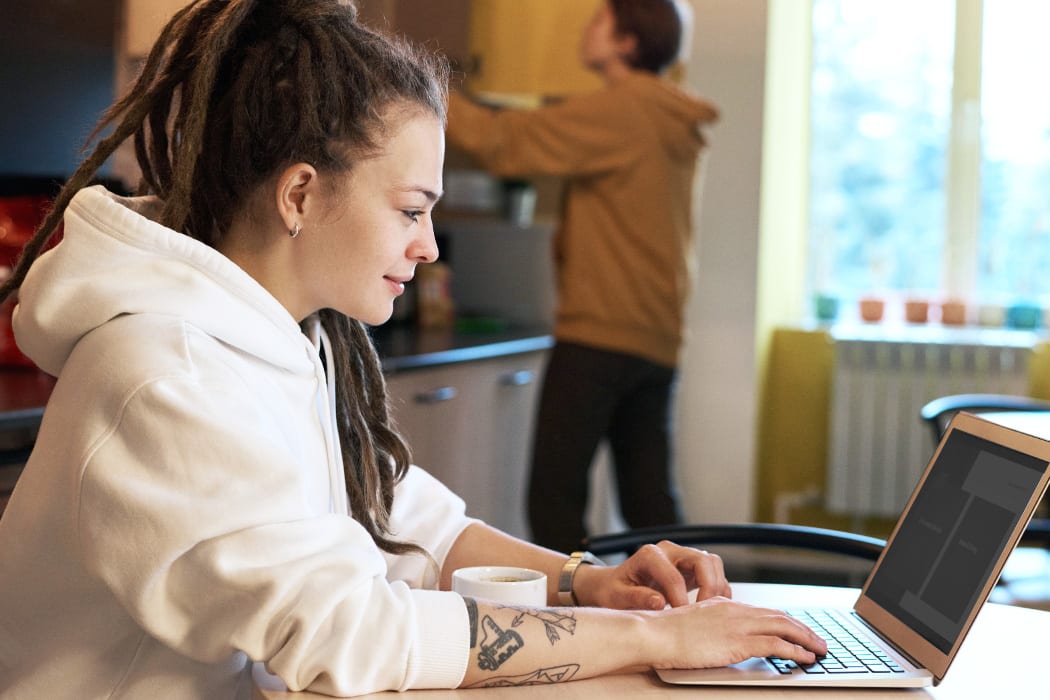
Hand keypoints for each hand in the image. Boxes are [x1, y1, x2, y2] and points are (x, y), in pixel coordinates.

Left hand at [573, 541, 730, 609]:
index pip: (673, 575)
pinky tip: (710, 610)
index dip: (680, 599)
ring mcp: (683, 558)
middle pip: (703, 560)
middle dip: (709, 587)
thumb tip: (659, 603)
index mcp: (650, 555)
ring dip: (717, 588)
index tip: (682, 618)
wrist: (614, 585)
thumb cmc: (614, 590)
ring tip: (709, 613)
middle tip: (705, 614)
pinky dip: (718, 591)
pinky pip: (715, 575)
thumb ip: (636, 598)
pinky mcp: (692, 569)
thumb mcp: (616, 596)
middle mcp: (670, 551)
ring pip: (713, 564)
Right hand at [649, 596, 827, 668]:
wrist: (654, 632)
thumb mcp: (692, 624)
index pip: (763, 611)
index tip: (798, 630)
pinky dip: (794, 650)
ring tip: (819, 649)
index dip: (785, 621)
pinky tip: (804, 657)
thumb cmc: (665, 633)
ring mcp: (737, 625)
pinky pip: (775, 645)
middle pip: (778, 616)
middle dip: (802, 629)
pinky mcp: (736, 642)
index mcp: (723, 605)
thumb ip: (711, 627)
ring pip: (783, 627)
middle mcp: (734, 611)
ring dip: (805, 638)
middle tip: (818, 640)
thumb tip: (721, 638)